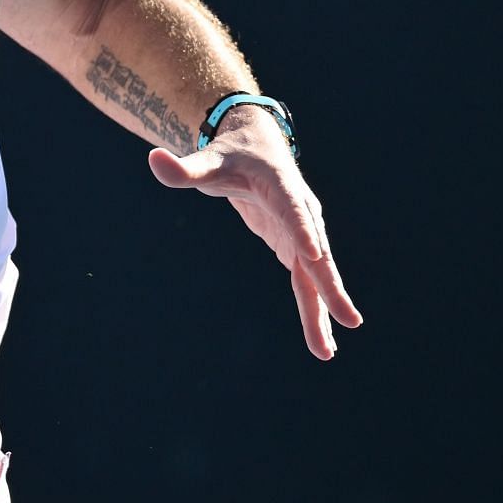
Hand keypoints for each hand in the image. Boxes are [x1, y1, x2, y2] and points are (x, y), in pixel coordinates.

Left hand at [147, 110, 362, 358]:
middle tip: (348, 320)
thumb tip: (154, 159)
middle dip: (330, 287)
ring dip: (322, 312)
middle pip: (317, 254)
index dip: (302, 231)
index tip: (314, 255)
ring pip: (314, 277)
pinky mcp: (293, 247)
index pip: (294, 211)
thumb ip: (185, 167)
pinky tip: (321, 340)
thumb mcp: (208, 160)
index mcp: (283, 188)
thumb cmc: (232, 154)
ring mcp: (301, 233)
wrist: (256, 149)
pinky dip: (313, 309)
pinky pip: (305, 282)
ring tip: (326, 353)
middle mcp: (301, 213)